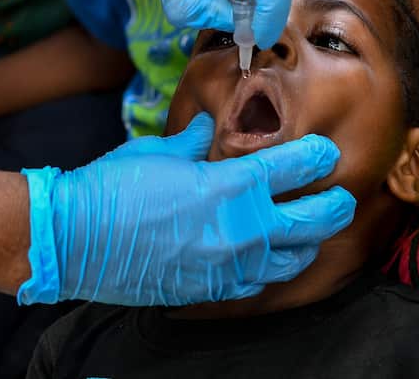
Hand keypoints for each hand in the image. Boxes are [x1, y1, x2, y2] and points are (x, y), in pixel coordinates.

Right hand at [20, 113, 355, 305]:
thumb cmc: (114, 188)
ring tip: (313, 233)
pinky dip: (271, 268)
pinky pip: (258, 282)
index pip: (293, 167)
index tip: (326, 151)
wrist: (75, 241)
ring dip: (309, 243)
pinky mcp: (212, 290)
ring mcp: (229, 265)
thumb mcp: (158, 151)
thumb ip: (191, 142)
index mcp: (230, 185)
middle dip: (334, 206)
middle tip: (343, 197)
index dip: (316, 156)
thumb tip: (204, 129)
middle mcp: (240, 228)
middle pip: (312, 220)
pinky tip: (271, 260)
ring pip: (293, 259)